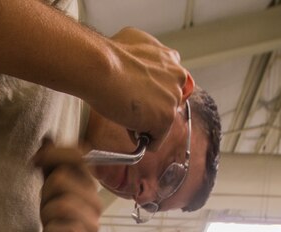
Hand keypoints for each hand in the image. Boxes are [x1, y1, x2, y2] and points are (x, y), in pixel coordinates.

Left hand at [34, 140, 101, 231]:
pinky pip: (67, 229)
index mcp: (88, 184)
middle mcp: (95, 200)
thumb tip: (47, 138)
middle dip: (45, 194)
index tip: (35, 163)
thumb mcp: (52, 192)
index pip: (77, 155)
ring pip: (62, 205)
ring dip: (46, 215)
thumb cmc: (60, 223)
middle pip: (61, 180)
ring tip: (49, 224)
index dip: (54, 155)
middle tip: (45, 209)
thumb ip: (51, 166)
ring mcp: (93, 223)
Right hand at [90, 28, 188, 149]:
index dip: (150, 95)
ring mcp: (173, 99)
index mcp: (171, 59)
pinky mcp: (166, 118)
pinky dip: (141, 140)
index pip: (168, 87)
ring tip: (125, 112)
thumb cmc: (108, 56)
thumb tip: (139, 66)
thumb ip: (146, 56)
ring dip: (144, 124)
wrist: (102, 68)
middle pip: (165, 107)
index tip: (137, 96)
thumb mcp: (134, 41)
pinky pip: (156, 141)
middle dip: (148, 110)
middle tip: (128, 104)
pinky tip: (128, 126)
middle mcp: (178, 77)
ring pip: (161, 125)